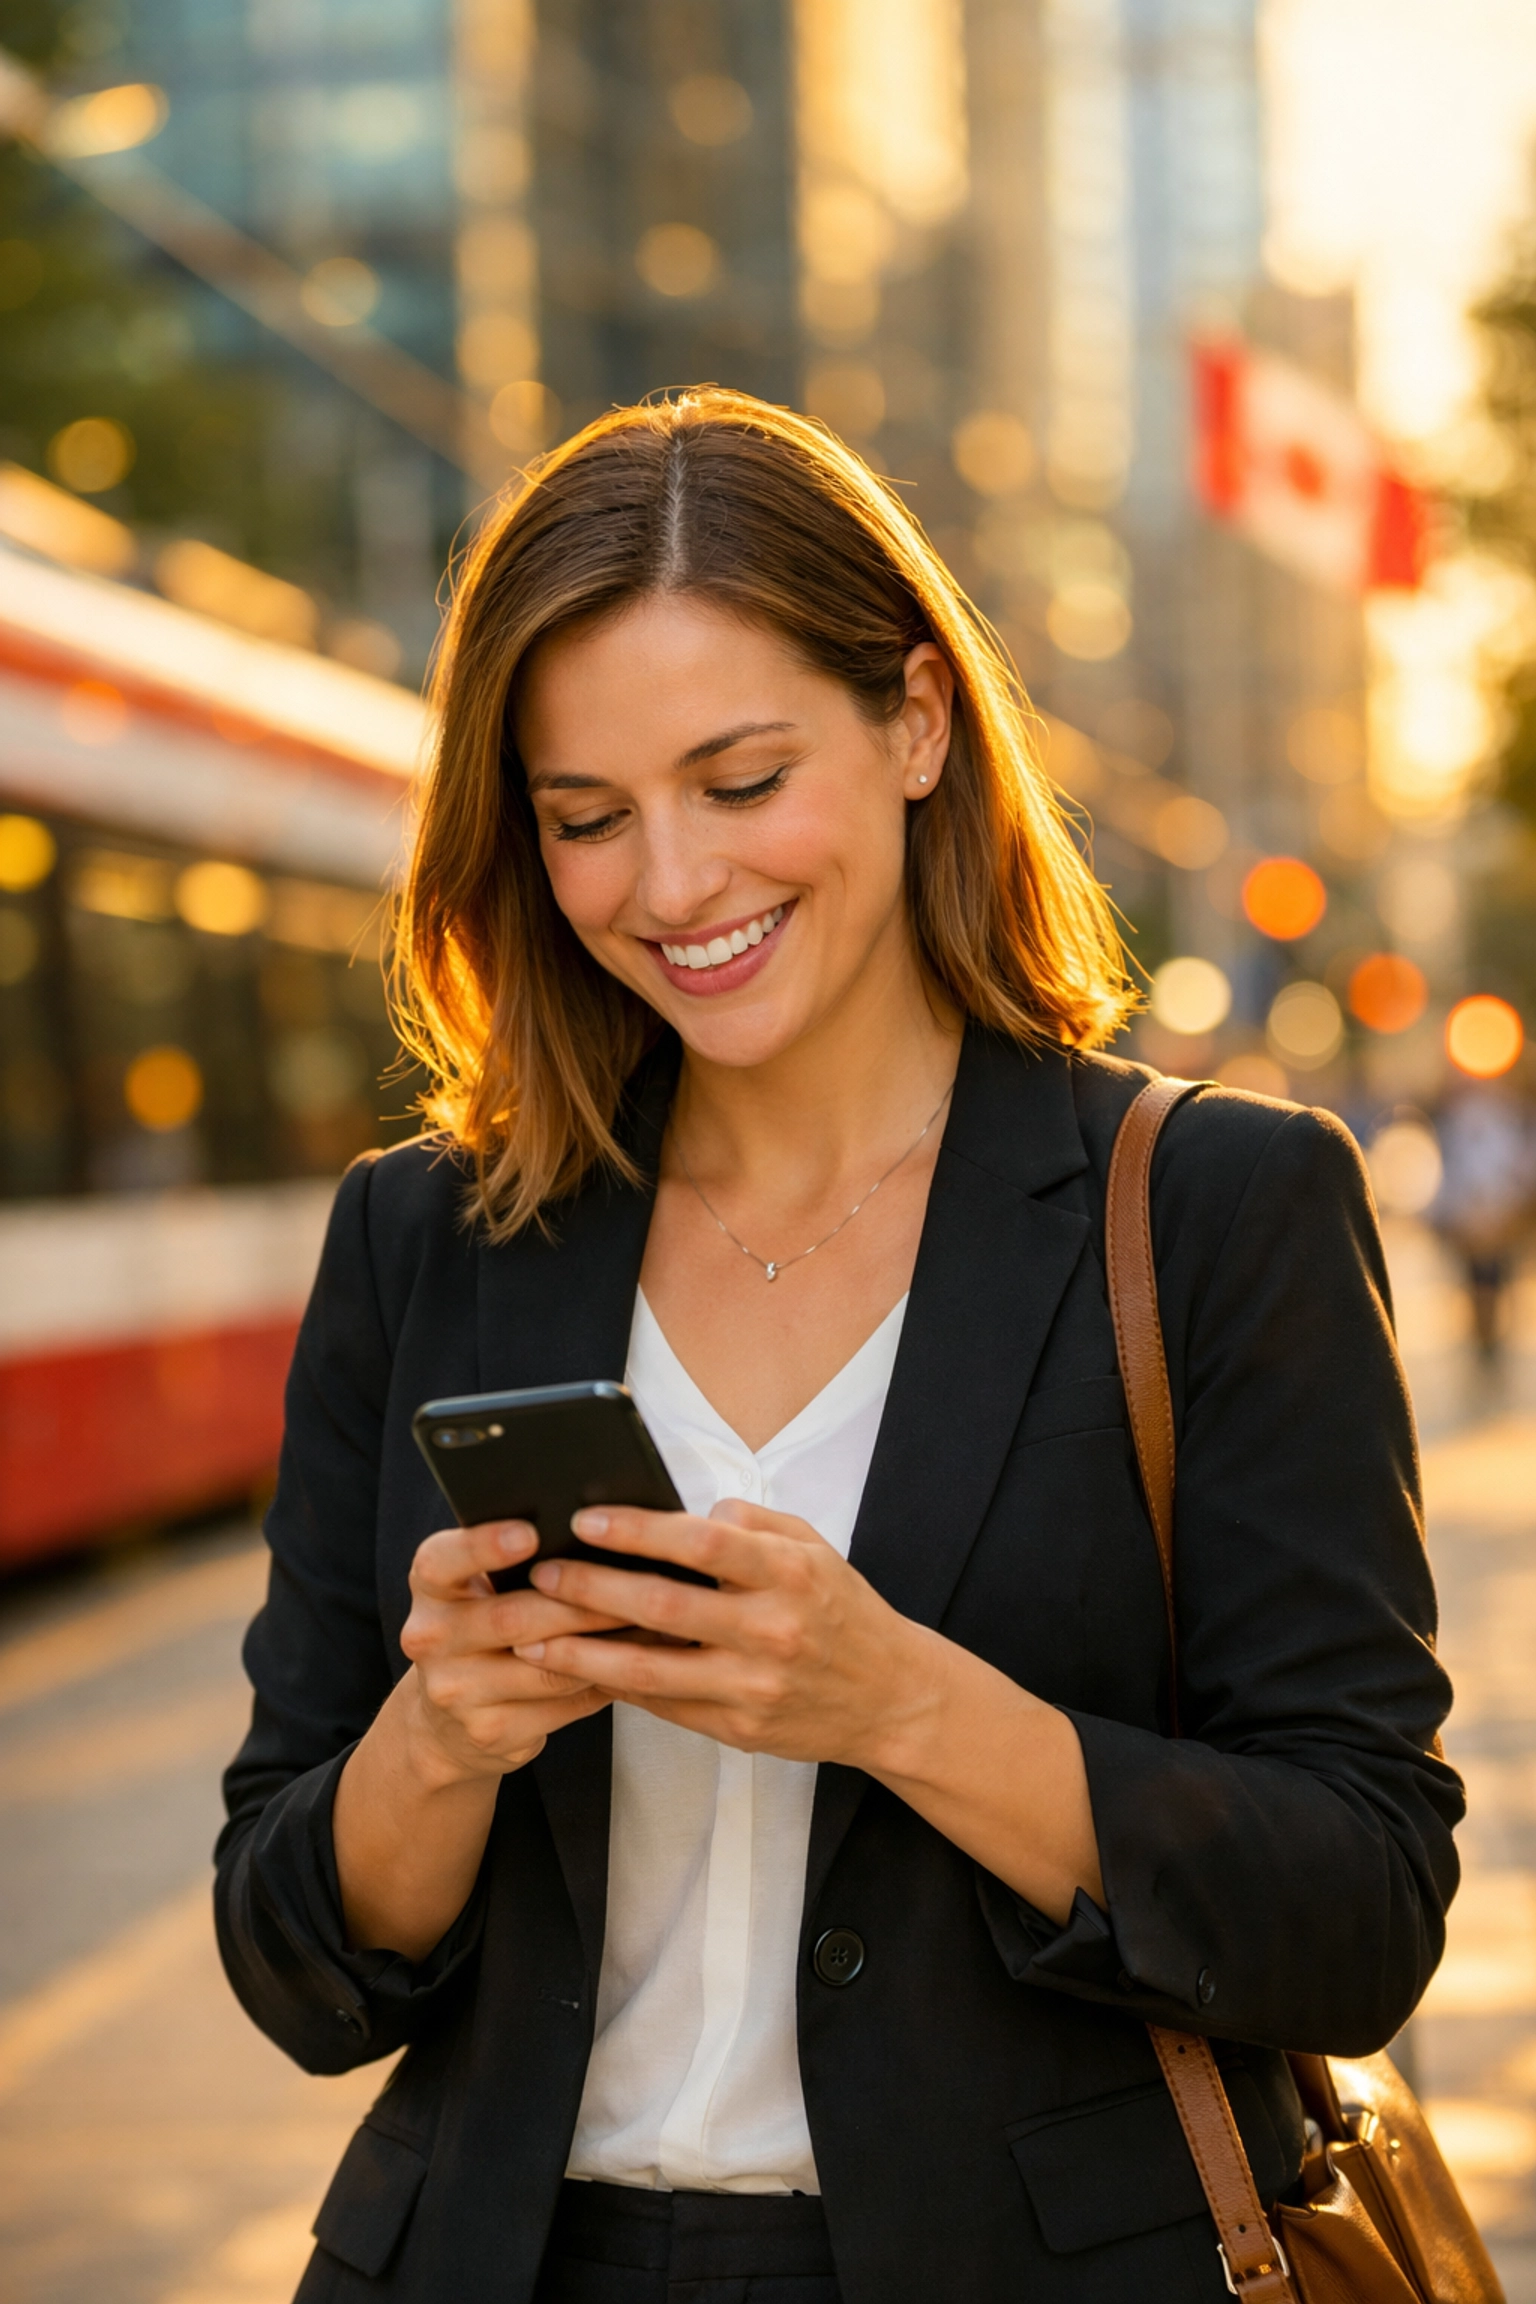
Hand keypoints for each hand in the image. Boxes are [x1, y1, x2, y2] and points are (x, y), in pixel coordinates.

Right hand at [397, 1520, 625, 1784]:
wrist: (445, 1724)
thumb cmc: (483, 1633)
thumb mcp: (479, 1591)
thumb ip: (519, 1563)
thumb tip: (600, 1535)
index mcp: (430, 1588)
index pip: (443, 1561)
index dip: (484, 1546)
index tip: (531, 1532)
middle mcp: (431, 1639)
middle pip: (511, 1618)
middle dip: (580, 1603)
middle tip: (637, 1585)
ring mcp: (456, 1693)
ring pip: (545, 1667)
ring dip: (604, 1646)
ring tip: (650, 1623)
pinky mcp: (489, 1732)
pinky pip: (561, 1705)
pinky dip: (602, 1682)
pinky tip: (633, 1665)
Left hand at [512, 1500, 942, 1770]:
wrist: (891, 1697)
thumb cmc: (841, 1612)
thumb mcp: (813, 1549)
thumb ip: (751, 1523)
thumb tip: (685, 1513)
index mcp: (788, 1573)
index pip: (700, 1542)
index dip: (637, 1530)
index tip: (586, 1521)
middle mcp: (771, 1629)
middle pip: (662, 1606)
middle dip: (591, 1589)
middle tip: (542, 1574)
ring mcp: (754, 1686)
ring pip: (649, 1670)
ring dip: (582, 1654)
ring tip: (532, 1639)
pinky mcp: (741, 1730)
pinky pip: (665, 1706)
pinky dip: (617, 1688)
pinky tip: (580, 1671)